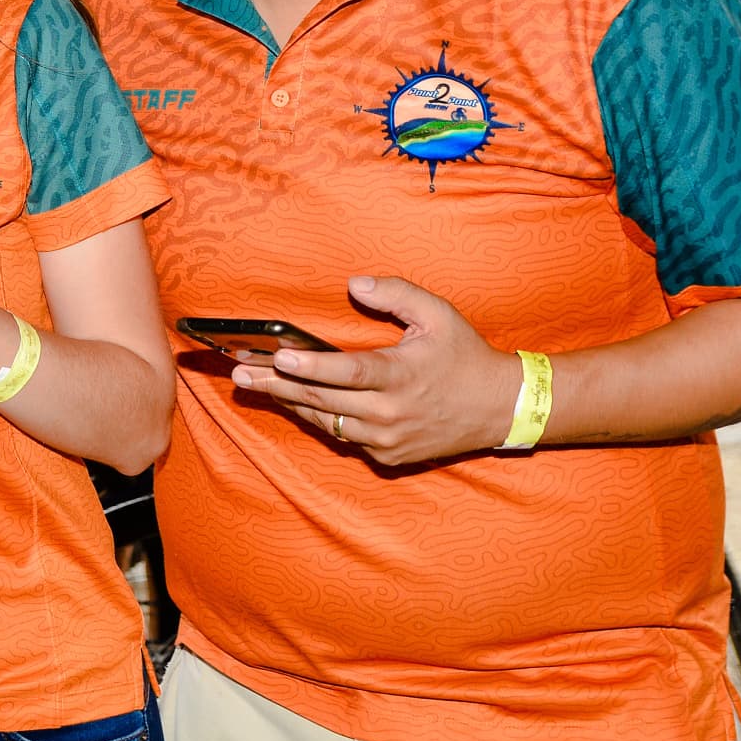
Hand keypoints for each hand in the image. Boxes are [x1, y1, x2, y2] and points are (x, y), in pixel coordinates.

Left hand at [227, 275, 521, 465]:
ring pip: (326, 421)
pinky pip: (343, 436)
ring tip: (255, 384)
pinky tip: (293, 402)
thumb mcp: (437, 314)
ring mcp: (388, 439)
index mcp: (401, 376)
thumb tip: (354, 285)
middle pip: (322, 400)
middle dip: (276, 384)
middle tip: (239, 372)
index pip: (346, 372)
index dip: (309, 366)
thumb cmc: (464, 355)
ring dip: (289, 403)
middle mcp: (390, 413)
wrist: (500, 408)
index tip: (277, 355)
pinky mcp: (388, 456)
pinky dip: (319, 419)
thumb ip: (395, 294)